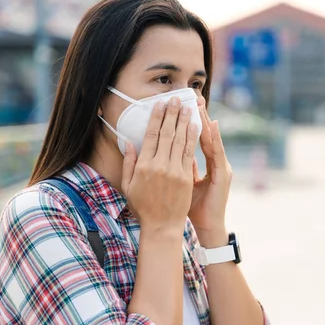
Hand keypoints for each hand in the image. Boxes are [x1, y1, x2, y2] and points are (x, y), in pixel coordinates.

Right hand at [121, 97, 197, 236]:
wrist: (162, 226)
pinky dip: (193, 138)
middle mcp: (159, 166)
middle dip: (172, 114)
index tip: (160, 104)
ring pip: (180, 140)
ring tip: (188, 107)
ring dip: (184, 121)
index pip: (152, 135)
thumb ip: (129, 163)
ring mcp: (174, 171)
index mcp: (143, 166)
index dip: (157, 118)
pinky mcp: (186, 178)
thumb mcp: (129, 185)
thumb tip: (128, 142)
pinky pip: (190, 153)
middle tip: (176, 98)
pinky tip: (195, 126)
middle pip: (167, 133)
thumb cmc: (143, 207)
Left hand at [188, 98, 232, 247]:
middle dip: (198, 116)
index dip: (190, 123)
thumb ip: (183, 167)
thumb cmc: (195, 208)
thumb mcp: (186, 184)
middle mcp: (216, 163)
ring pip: (211, 140)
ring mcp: (221, 167)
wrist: (209, 226)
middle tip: (192, 97)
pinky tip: (211, 124)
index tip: (182, 107)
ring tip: (200, 105)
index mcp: (206, 165)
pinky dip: (214, 138)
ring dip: (206, 122)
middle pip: (204, 135)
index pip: (196, 139)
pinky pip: (216, 153)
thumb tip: (172, 152)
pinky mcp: (223, 173)